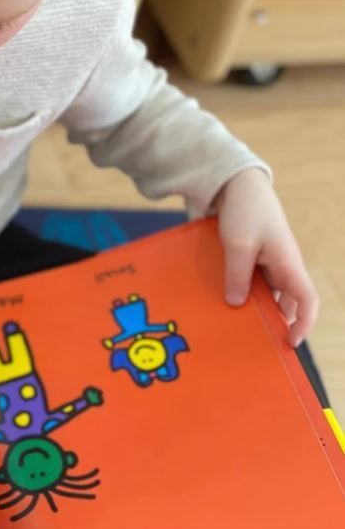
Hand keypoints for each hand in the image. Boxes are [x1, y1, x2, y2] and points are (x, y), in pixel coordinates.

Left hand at [214, 168, 317, 345]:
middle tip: (255, 343)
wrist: (236, 185)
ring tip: (235, 327)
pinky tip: (220, 302)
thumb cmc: (244, 212)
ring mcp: (266, 262)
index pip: (307, 300)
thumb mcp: (238, 245)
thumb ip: (238, 275)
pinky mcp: (249, 258)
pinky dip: (240, 292)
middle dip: (275, 322)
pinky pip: (249, 281)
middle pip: (285, 302)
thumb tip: (236, 304)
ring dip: (254, 307)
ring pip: (265, 293)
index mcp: (289, 263)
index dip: (304, 323)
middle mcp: (282, 266)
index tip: (291, 342)